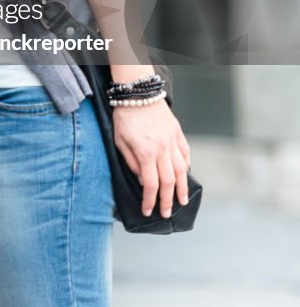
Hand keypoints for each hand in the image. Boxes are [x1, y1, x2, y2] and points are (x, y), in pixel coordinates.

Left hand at [112, 99, 190, 217]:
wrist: (138, 93)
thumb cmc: (125, 117)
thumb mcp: (120, 141)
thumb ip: (131, 162)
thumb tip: (142, 180)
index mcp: (146, 153)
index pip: (150, 185)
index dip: (150, 201)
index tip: (148, 211)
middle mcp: (162, 149)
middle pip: (168, 182)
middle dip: (168, 201)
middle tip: (167, 213)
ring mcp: (172, 141)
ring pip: (182, 170)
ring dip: (183, 188)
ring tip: (183, 200)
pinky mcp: (177, 133)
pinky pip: (185, 153)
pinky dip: (187, 165)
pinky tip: (186, 173)